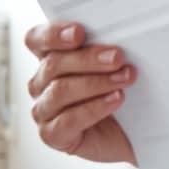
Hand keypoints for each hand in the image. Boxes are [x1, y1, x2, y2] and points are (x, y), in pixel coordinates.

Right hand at [25, 22, 137, 165]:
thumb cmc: (122, 95)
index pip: (36, 40)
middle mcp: (41, 83)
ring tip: (125, 79)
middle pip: (53, 64)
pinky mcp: (53, 135)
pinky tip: (116, 99)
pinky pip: (68, 120)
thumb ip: (107, 51)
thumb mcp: (115, 68)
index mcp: (50, 59)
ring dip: (97, 83)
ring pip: (60, 91)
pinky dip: (95, 108)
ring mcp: (44, 110)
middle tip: (118, 57)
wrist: (131, 134)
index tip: (79, 32)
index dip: (53, 34)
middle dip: (89, 59)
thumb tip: (121, 38)